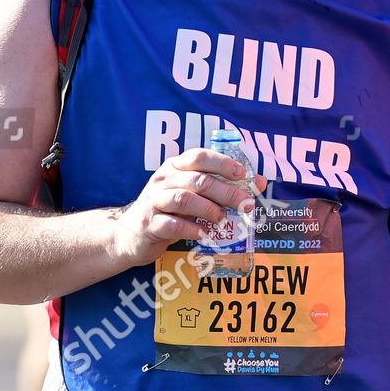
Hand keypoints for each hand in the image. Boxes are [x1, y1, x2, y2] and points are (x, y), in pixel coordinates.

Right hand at [109, 149, 258, 266]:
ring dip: (208, 209)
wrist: (130, 234)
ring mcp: (154, 201)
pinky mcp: (149, 225)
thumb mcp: (192, 193)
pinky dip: (191, 229)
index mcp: (175, 167)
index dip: (222, 163)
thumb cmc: (168, 210)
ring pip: (184, 199)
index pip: (199, 156)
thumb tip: (259, 182)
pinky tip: (204, 234)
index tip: (242, 173)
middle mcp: (163, 180)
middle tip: (246, 203)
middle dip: (226, 192)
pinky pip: (172, 225)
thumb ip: (220, 186)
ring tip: (222, 218)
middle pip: (198, 181)